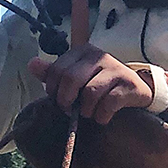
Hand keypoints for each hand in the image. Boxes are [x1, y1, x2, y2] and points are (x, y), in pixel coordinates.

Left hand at [28, 44, 153, 123]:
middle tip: (71, 110)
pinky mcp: (129, 84)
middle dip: (67, 101)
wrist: (135, 88)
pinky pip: (108, 104)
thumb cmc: (100, 83)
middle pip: (71, 80)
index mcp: (82, 51)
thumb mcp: (76, 75)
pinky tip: (103, 116)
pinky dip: (102, 116)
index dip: (53, 90)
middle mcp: (99, 55)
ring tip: (89, 113)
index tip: (60, 101)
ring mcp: (115, 69)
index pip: (56, 71)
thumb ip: (53, 73)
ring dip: (86, 110)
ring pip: (90, 93)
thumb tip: (32, 64)